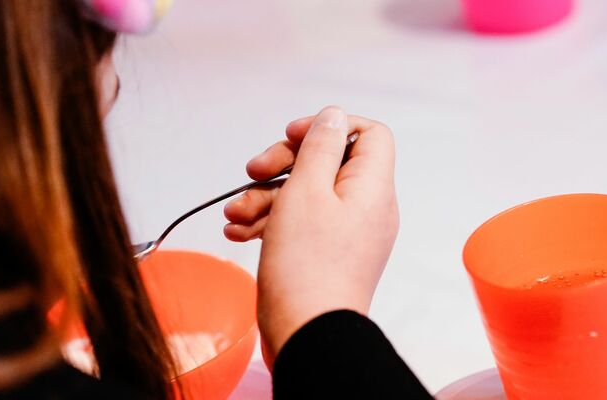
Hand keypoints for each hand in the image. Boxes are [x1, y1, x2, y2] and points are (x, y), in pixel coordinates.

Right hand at [226, 106, 398, 364]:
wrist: (306, 334)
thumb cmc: (307, 268)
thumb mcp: (306, 191)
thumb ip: (321, 147)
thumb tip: (333, 117)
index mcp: (371, 188)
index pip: (368, 134)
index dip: (329, 127)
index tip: (292, 137)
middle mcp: (365, 209)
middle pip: (328, 162)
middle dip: (283, 164)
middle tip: (253, 171)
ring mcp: (345, 234)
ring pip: (306, 195)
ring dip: (266, 197)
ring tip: (235, 214)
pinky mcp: (325, 255)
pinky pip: (300, 224)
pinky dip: (270, 222)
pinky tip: (239, 232)